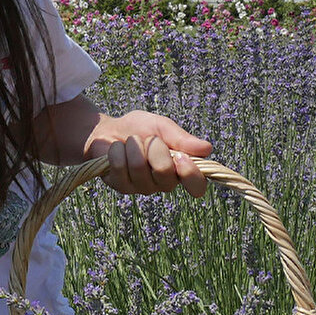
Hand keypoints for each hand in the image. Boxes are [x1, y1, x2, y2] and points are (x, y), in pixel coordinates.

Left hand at [83, 111, 211, 196]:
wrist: (108, 130)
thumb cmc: (139, 129)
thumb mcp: (162, 127)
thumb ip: (182, 138)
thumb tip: (207, 148)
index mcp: (180, 169)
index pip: (197, 186)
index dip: (191, 175)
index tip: (181, 157)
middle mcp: (164, 183)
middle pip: (165, 173)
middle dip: (154, 148)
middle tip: (148, 139)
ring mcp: (142, 187)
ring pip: (139, 168)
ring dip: (133, 146)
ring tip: (130, 142)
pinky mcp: (121, 187)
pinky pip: (120, 167)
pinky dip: (117, 151)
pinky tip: (116, 149)